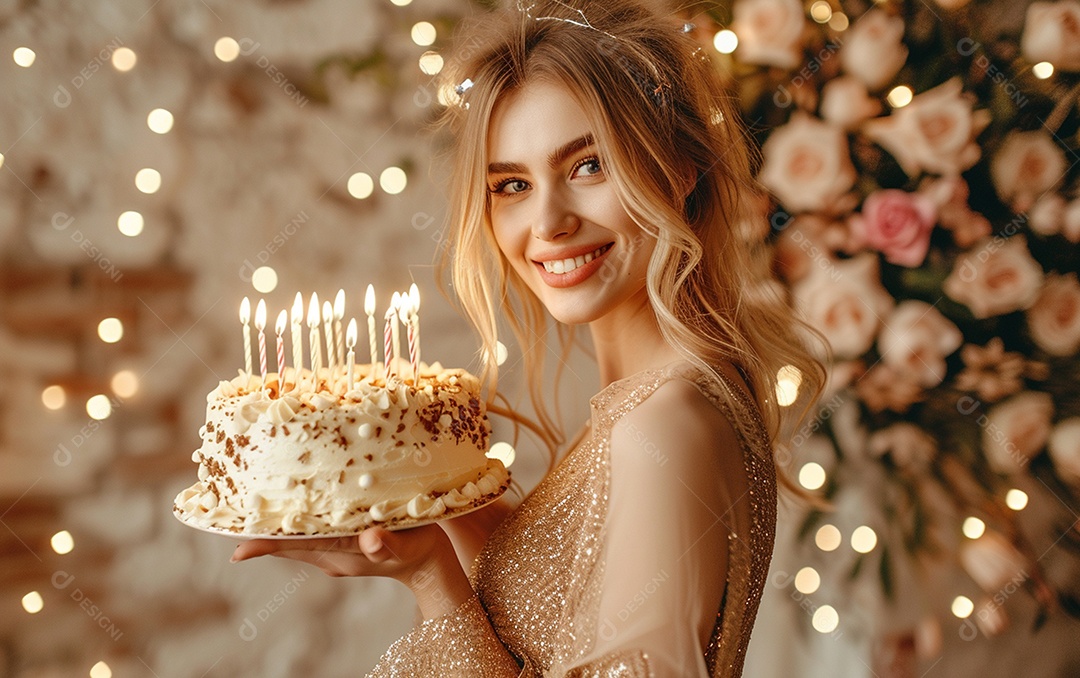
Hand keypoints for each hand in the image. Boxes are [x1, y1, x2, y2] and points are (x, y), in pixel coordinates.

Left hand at [230, 524, 473, 618]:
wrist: (429, 561)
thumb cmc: (418, 550)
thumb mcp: (407, 546)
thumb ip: (387, 544)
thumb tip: (369, 539)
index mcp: (342, 555)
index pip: (298, 548)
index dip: (268, 546)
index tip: (238, 549)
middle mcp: (332, 554)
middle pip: (291, 543)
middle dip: (264, 531)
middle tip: (231, 514)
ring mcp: (336, 549)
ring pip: (299, 536)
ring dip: (278, 522)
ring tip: (251, 502)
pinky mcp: (343, 540)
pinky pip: (313, 529)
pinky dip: (300, 517)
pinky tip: (292, 499)